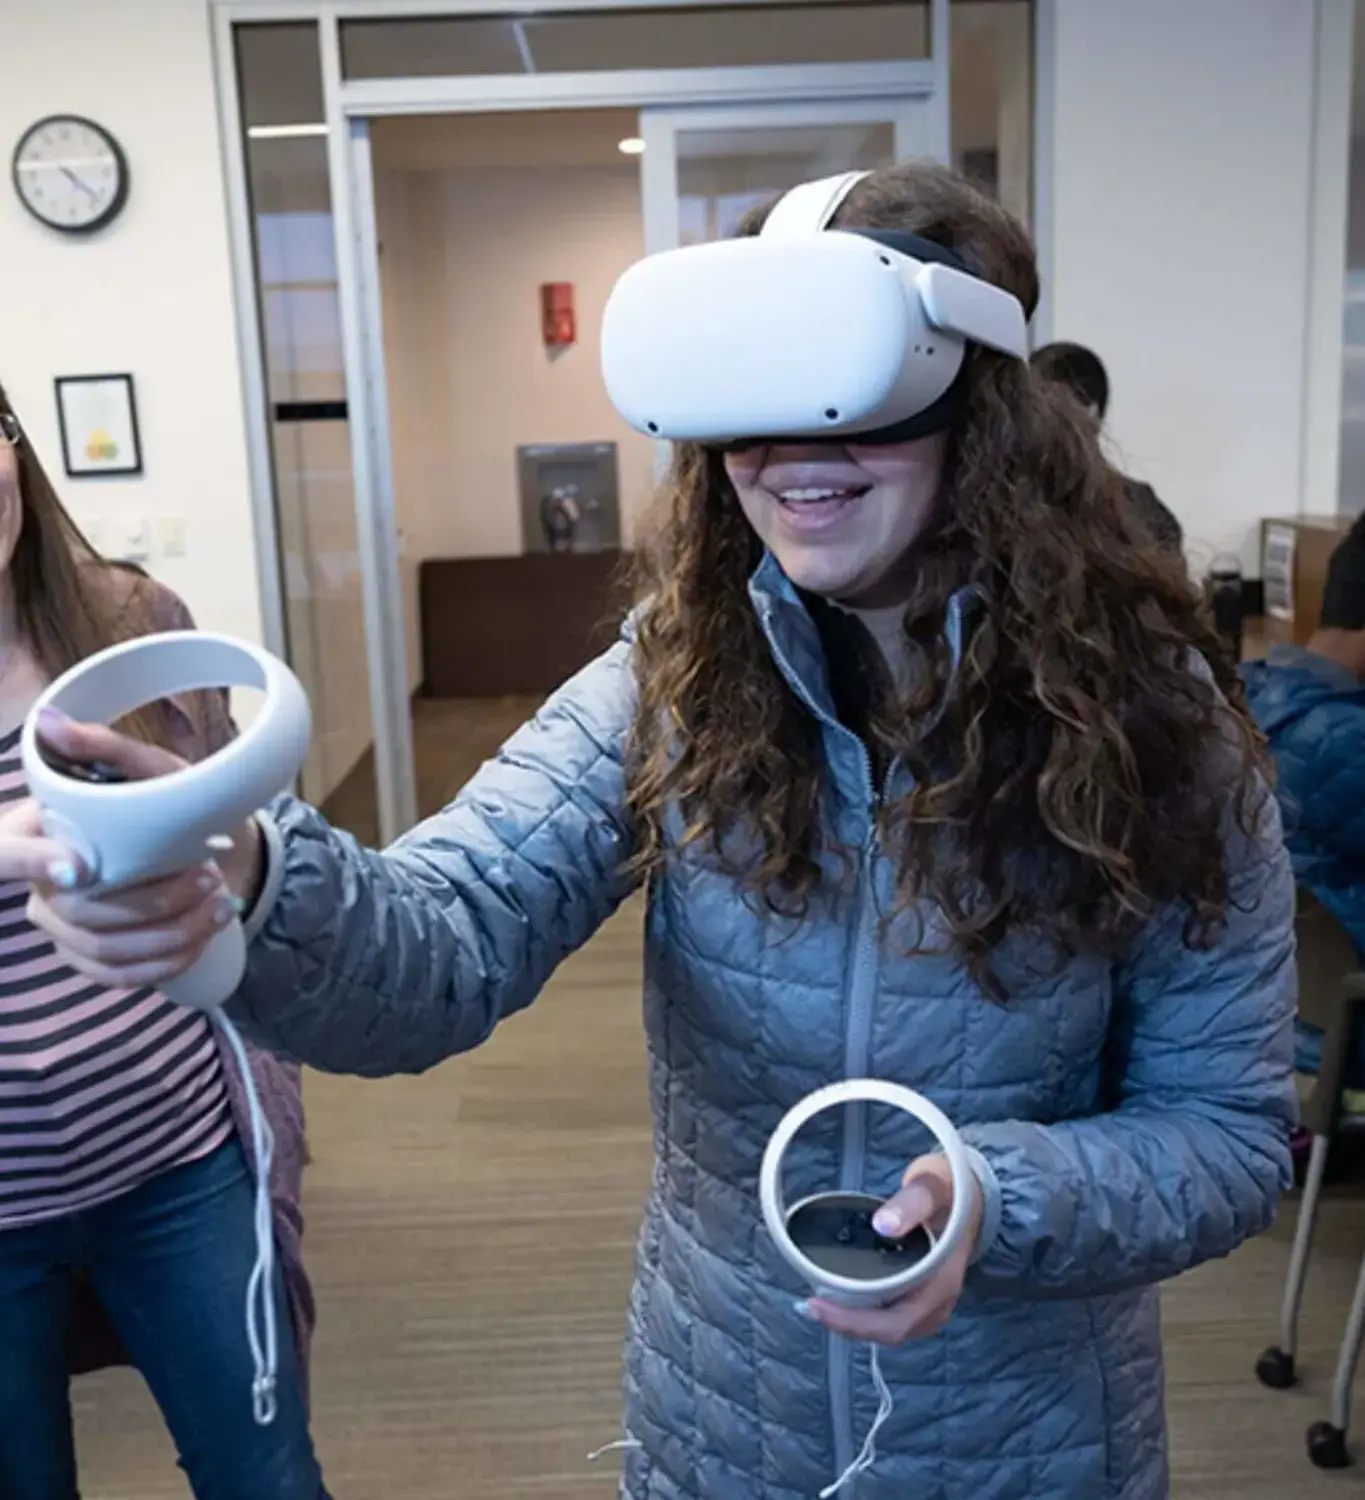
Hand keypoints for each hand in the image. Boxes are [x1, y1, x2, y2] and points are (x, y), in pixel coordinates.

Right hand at [4, 711, 264, 989]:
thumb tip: (50, 720)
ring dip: (172, 932)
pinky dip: (168, 962)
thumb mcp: (149, 769)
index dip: (26, 863)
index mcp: (37, 832)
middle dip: (153, 901)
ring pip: (104, 949)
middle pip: (78, 911)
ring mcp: (64, 927)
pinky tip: (204, 937)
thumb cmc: (167, 804)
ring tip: (220, 903)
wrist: (208, 847)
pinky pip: (120, 976)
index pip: (2, 853)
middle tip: (208, 876)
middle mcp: (41, 885)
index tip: (80, 869)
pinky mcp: (92, 957)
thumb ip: (102, 746)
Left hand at [800, 1155, 980, 1345]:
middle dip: (848, 1325)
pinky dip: (866, 1315)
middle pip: (889, 1331)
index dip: (855, 1322)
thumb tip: (882, 1225)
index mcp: (941, 1284)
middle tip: (810, 1305)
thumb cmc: (952, 1191)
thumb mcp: (932, 1188)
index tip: (818, 1303)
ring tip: (820, 1305)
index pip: (896, 1322)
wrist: (974, 1196)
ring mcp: (932, 1303)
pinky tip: (843, 1301)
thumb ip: (911, 1204)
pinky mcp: (922, 1297)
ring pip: (890, 1328)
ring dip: (855, 1323)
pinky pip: (892, 1317)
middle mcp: (938, 1302)